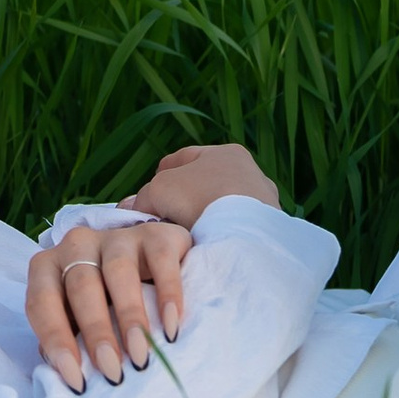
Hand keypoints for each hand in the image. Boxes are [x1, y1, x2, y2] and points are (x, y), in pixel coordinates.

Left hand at [26, 219, 195, 393]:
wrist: (151, 258)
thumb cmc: (104, 296)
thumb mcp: (78, 315)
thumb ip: (68, 337)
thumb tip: (67, 374)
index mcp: (47, 267)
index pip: (41, 303)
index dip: (56, 341)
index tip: (77, 379)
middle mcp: (76, 245)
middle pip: (81, 287)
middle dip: (96, 333)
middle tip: (113, 372)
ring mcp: (116, 236)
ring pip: (118, 273)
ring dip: (129, 317)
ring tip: (140, 355)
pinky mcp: (155, 234)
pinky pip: (161, 261)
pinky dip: (168, 295)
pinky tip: (171, 327)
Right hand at [124, 141, 279, 220]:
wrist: (245, 235)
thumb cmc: (199, 200)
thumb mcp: (159, 190)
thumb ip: (142, 196)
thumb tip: (129, 208)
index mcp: (226, 153)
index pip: (186, 158)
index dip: (163, 172)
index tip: (152, 187)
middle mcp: (251, 173)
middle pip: (206, 183)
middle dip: (186, 197)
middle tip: (166, 214)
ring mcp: (264, 202)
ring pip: (223, 206)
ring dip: (206, 217)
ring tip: (187, 234)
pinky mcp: (270, 229)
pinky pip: (236, 227)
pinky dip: (222, 233)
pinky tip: (208, 245)